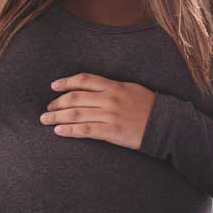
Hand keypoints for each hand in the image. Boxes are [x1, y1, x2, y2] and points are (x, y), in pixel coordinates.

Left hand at [41, 72, 155, 150]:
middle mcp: (109, 98)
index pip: (84, 80)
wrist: (166, 124)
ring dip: (58, 117)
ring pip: (77, 114)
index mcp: (113, 86)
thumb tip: (94, 87)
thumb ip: (112, 87)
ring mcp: (110, 115)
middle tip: (47, 108)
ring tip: (46, 120)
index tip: (54, 86)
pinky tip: (59, 131)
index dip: (66, 82)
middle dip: (57, 103)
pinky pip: (85, 130)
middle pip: (76, 98)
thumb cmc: (149, 106)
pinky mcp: (111, 131)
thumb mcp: (131, 88)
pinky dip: (70, 130)